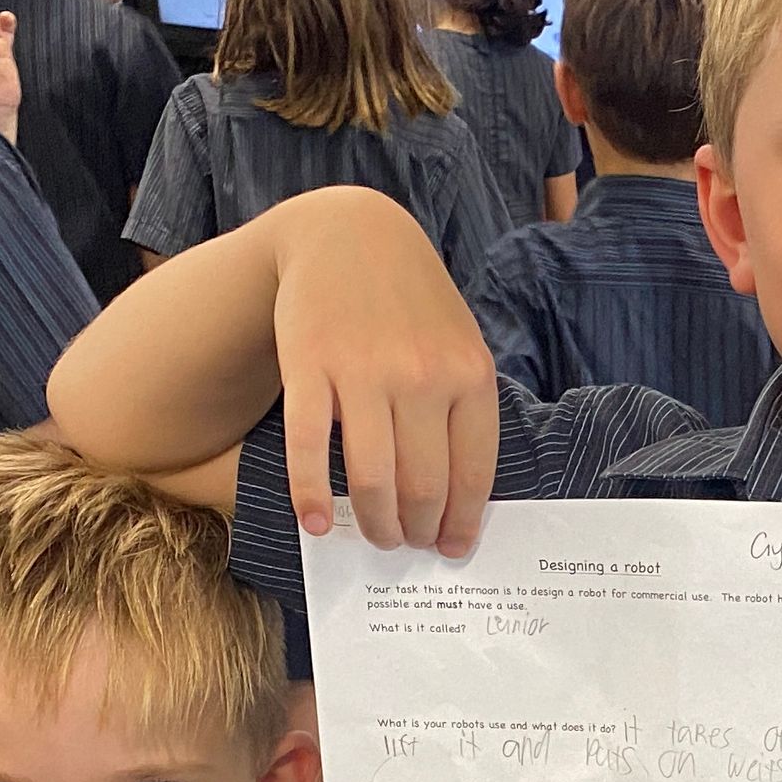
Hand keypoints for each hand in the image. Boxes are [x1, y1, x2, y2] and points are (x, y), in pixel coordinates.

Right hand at [266, 191, 499, 553]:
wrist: (349, 232)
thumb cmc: (413, 303)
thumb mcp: (462, 345)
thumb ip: (466, 410)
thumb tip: (460, 496)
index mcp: (470, 377)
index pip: (472, 475)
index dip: (461, 523)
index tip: (452, 548)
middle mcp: (421, 376)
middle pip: (423, 486)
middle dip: (418, 530)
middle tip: (409, 545)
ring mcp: (363, 371)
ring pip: (372, 477)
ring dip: (375, 524)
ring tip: (376, 537)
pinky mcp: (309, 365)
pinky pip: (310, 446)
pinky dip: (310, 493)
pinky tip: (315, 523)